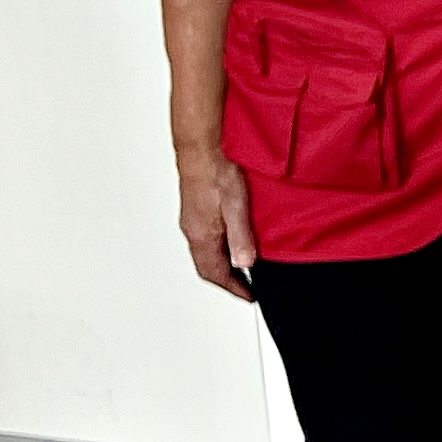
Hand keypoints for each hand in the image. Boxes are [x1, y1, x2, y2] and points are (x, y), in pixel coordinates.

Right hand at [178, 151, 258, 301]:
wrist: (202, 145)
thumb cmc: (217, 170)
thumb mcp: (236, 206)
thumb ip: (241, 237)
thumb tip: (245, 264)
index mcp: (201, 234)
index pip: (214, 273)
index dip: (233, 287)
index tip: (249, 296)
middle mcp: (193, 230)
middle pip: (207, 266)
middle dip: (227, 279)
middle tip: (247, 285)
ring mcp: (192, 219)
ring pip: (205, 251)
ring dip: (222, 263)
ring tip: (243, 267)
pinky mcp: (196, 209)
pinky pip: (205, 237)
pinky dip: (219, 247)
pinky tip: (232, 239)